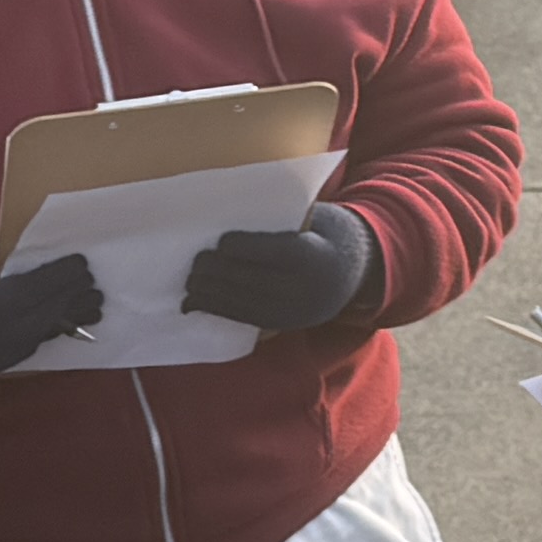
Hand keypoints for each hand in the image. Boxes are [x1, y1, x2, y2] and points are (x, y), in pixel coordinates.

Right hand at [0, 249, 104, 375]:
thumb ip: (9, 269)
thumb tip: (45, 262)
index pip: (39, 289)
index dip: (63, 275)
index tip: (82, 262)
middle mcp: (1, 335)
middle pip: (48, 313)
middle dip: (74, 297)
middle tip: (95, 284)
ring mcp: (1, 353)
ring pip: (46, 333)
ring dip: (73, 318)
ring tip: (95, 305)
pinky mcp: (1, 363)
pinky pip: (34, 345)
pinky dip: (52, 331)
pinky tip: (68, 322)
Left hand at [180, 201, 373, 333]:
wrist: (351, 275)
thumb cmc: (320, 235)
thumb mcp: (311, 221)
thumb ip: (280, 222)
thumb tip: (230, 216)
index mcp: (313, 255)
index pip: (273, 252)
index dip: (243, 248)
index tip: (220, 241)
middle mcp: (303, 288)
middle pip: (253, 280)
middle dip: (219, 272)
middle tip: (195, 261)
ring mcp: (291, 311)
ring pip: (243, 303)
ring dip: (211, 293)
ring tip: (190, 281)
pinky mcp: (278, 324)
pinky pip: (242, 318)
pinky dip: (214, 309)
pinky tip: (192, 303)